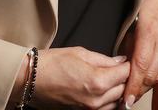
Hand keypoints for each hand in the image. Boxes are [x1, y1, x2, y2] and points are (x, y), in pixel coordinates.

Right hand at [7, 47, 128, 109]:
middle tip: (119, 66)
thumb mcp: (80, 53)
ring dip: (117, 90)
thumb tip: (119, 61)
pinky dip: (107, 100)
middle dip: (124, 77)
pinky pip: (104, 108)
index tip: (126, 59)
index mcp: (98, 81)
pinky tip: (101, 89)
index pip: (126, 73)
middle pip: (124, 89)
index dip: (128, 64)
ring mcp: (89, 109)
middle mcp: (96, 99)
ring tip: (110, 78)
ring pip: (116, 102)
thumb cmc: (51, 64)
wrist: (29, 80)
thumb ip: (104, 59)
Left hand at [117, 0, 157, 107]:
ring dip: (146, 86)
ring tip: (134, 91)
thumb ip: (131, 47)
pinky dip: (155, 76)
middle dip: (138, 90)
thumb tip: (124, 68)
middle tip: (127, 99)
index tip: (125, 98)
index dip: (132, 86)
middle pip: (151, 76)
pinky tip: (146, 79)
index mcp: (151, 33)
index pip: (141, 67)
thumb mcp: (136, 24)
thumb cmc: (153, 4)